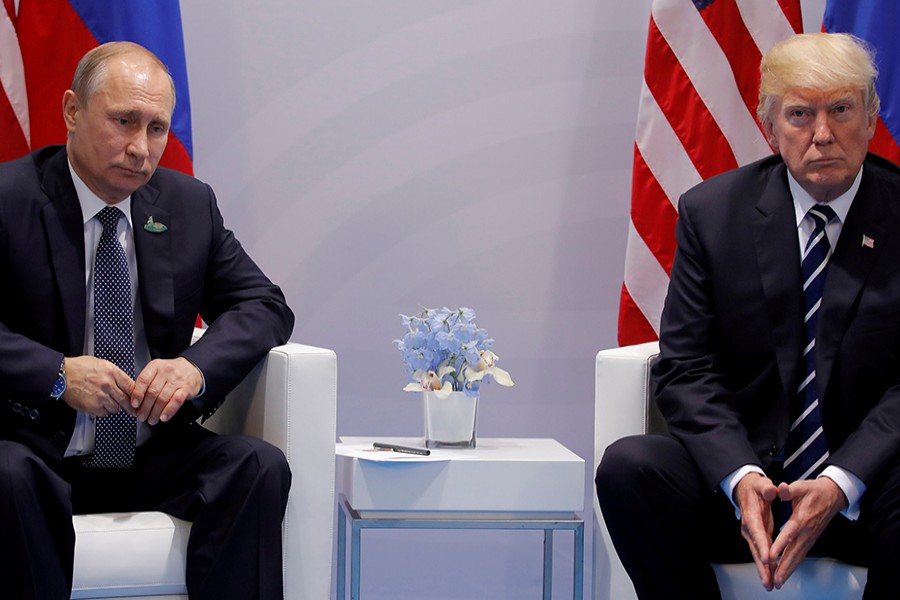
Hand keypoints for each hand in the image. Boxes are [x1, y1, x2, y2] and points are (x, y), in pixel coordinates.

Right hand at [61, 355, 134, 416]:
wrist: (62, 375)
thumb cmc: (78, 368)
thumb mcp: (101, 364)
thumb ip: (114, 374)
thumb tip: (124, 383)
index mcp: (112, 372)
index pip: (131, 386)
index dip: (136, 394)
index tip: (138, 398)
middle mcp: (108, 384)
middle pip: (126, 399)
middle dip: (130, 406)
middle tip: (133, 410)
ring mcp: (101, 396)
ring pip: (116, 408)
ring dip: (114, 407)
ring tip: (109, 403)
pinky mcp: (93, 406)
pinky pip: (104, 413)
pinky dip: (104, 411)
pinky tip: (99, 406)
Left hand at [131, 357, 202, 424]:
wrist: (191, 370)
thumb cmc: (169, 373)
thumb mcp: (156, 372)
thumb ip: (145, 383)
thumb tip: (134, 401)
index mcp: (156, 366)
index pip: (143, 380)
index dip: (137, 394)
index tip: (134, 405)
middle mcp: (166, 371)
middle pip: (152, 392)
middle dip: (145, 407)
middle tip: (141, 416)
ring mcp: (177, 380)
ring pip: (163, 398)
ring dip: (155, 412)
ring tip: (151, 420)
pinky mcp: (186, 388)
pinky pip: (176, 401)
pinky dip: (169, 411)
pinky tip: (163, 417)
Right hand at [735, 472, 778, 590]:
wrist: (745, 490)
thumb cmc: (755, 488)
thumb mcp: (761, 484)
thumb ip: (766, 488)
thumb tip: (772, 490)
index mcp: (751, 515)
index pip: (757, 532)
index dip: (762, 545)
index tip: (767, 558)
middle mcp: (749, 528)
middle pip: (755, 549)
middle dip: (762, 566)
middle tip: (768, 580)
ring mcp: (752, 534)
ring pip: (757, 554)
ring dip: (763, 570)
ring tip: (769, 584)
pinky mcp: (757, 537)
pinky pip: (761, 552)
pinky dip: (766, 565)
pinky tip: (771, 576)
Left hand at [771, 477, 845, 588]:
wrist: (832, 496)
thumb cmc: (814, 491)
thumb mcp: (801, 486)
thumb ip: (789, 490)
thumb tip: (781, 489)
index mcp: (802, 518)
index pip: (789, 534)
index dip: (780, 545)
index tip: (771, 556)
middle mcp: (806, 531)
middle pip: (794, 551)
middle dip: (784, 566)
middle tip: (775, 579)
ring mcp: (809, 537)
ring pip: (798, 556)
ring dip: (789, 570)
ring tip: (779, 581)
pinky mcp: (810, 540)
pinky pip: (801, 555)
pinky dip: (793, 565)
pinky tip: (787, 572)